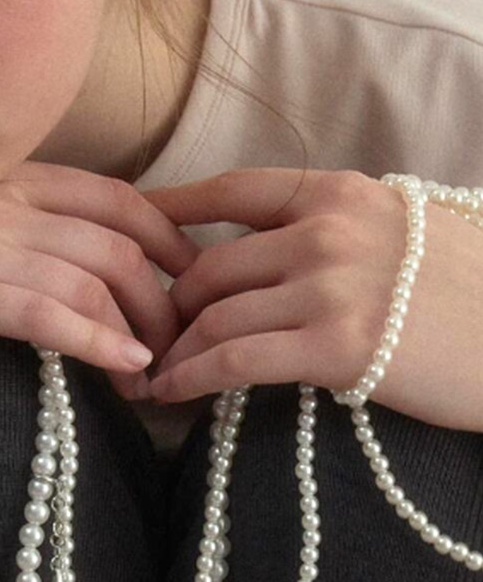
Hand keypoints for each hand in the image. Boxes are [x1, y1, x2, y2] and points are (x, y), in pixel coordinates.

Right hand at [0, 160, 203, 411]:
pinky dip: (95, 337)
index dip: (172, 238)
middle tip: (189, 349)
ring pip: (93, 274)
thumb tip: (70, 278)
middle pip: (120, 240)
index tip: (195, 287)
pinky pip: (41, 308)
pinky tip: (126, 369)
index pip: (115, 198)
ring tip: (164, 377)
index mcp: (0, 181)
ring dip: (145, 329)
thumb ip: (5, 238)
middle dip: (171, 297)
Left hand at [139, 167, 482, 433]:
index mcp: (340, 192)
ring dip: (172, 349)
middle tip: (145, 335)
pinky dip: (189, 376)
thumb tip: (264, 243)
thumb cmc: (469, 290)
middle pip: (210, 263)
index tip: (132, 228)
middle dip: (168, 305)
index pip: (231, 189)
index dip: (170, 209)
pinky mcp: (335, 345)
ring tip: (147, 372)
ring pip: (213, 314)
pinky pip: (234, 358)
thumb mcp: (402, 226)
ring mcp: (330, 284)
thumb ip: (333, 224)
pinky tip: (165, 392)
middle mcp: (327, 229)